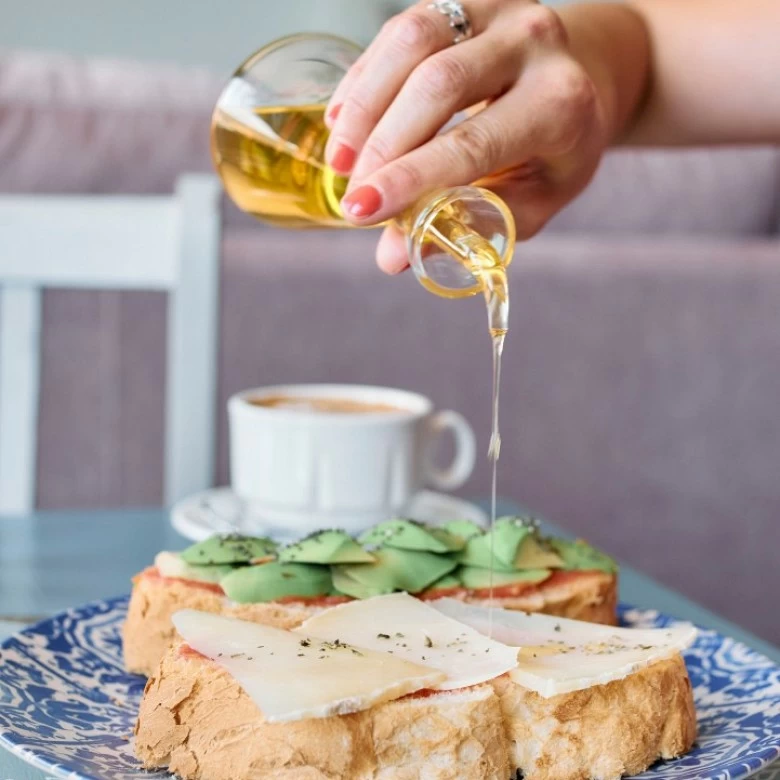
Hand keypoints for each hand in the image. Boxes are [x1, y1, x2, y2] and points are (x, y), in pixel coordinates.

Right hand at [324, 0, 610, 273]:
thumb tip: (391, 257)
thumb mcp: (531, 201)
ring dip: (364, 106)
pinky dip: (366, 78)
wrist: (584, 78)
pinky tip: (344, 120)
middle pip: (436, 86)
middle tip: (352, 197)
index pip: (472, 144)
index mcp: (560, 104)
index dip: (410, 178)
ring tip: (340, 159)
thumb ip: (466, 227)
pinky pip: (401, 29)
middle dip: (382, 146)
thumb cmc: (557, 152)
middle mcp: (535, 42)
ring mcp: (499, 10)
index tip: (362, 211)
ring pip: (412, 42)